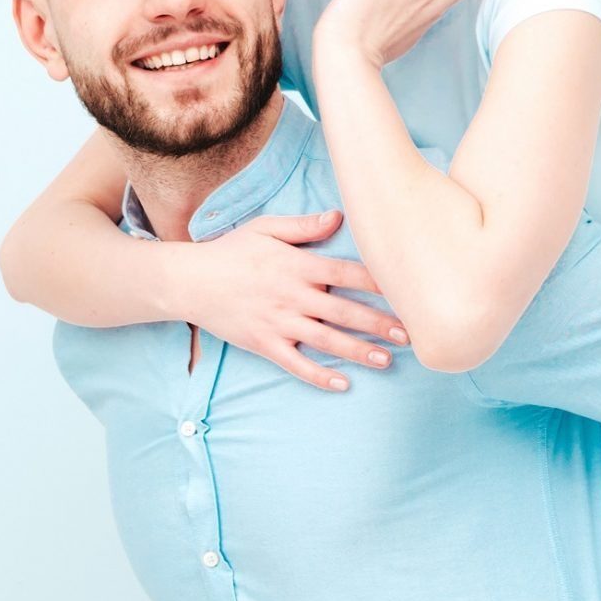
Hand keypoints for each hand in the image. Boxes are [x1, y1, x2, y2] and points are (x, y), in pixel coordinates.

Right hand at [175, 210, 407, 390]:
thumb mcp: (266, 228)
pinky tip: (343, 384)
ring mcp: (279, 323)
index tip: (405, 289)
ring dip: (358, 351)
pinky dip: (320, 376)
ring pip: (326, 340)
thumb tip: (339, 217)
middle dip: (378, 323)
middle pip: (344, 311)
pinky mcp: (265, 344)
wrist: (190, 281)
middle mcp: (292, 295)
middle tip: (410, 334)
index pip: (346, 273)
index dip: (377, 282)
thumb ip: (304, 226)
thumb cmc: (231, 251)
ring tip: (387, 360)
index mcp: (297, 265)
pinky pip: (296, 365)